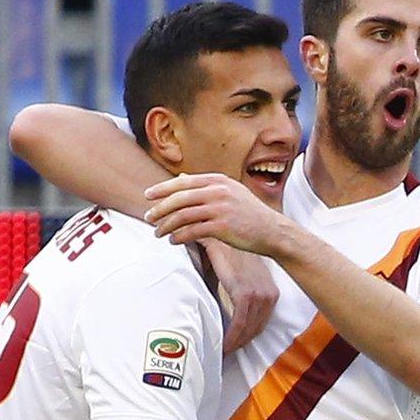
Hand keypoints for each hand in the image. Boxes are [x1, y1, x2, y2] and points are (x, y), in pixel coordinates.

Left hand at [143, 173, 285, 255]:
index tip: (148, 196)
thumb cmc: (248, 213)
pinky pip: (192, 231)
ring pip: (182, 216)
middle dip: (160, 209)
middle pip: (179, 199)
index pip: (183, 182)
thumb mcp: (230, 192)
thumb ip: (205, 186)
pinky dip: (179, 237)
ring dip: (166, 226)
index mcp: (218, 180)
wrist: (271, 231)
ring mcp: (220, 209)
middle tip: (148, 218)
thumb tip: (180, 178)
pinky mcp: (222, 227)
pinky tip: (173, 241)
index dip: (162, 189)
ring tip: (158, 233)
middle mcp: (218, 191)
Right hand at [202, 239, 278, 352]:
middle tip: (225, 355)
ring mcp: (258, 294)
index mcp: (270, 292)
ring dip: (235, 343)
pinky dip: (231, 337)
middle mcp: (268, 294)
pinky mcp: (244, 293)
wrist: (222, 236)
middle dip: (241, 344)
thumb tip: (227, 316)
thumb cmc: (227, 256)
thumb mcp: (237, 279)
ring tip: (222, 352)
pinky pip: (239, 323)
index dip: (248, 338)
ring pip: (248, 329)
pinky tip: (223, 346)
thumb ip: (236, 297)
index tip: (235, 348)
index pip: (261, 324)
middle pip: (256, 329)